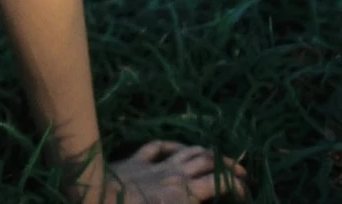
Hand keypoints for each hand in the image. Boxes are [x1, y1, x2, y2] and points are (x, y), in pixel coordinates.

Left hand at [101, 140, 248, 201]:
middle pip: (208, 161)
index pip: (219, 184)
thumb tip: (204, 200)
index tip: (245, 194)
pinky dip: (173, 146)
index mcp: (185, 194)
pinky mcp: (136, 161)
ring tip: (218, 158)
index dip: (237, 187)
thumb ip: (191, 202)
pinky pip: (158, 147)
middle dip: (228, 166)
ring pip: (187, 150)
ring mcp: (155, 164)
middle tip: (242, 174)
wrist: (97, 199)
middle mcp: (174, 174)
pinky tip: (179, 147)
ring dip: (205, 153)